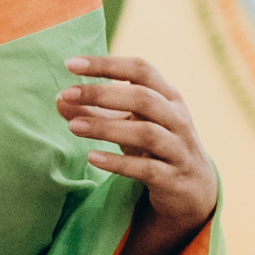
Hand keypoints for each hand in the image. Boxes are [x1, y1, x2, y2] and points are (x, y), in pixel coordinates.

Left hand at [62, 56, 217, 243]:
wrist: (194, 189)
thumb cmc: (157, 147)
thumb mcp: (130, 124)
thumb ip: (97, 112)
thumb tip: (60, 100)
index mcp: (168, 96)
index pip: (140, 69)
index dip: (107, 64)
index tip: (71, 64)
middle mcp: (177, 118)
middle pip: (142, 98)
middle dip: (102, 94)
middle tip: (67, 94)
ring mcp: (178, 148)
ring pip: (145, 133)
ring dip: (106, 128)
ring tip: (73, 127)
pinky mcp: (173, 178)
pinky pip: (146, 168)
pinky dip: (118, 162)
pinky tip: (92, 158)